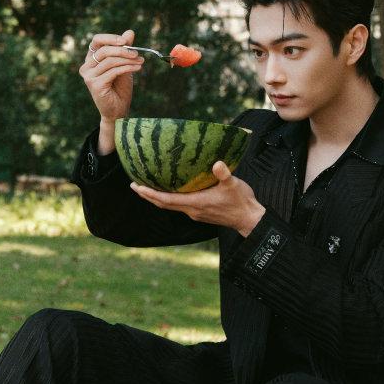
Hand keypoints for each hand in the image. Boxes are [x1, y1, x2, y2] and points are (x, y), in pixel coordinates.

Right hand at [80, 29, 143, 120]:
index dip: (111, 38)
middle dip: (123, 50)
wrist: (118, 110)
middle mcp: (86, 66)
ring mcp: (88, 76)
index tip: (126, 41)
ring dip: (128, 60)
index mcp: (91, 59)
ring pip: (110, 61)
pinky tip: (138, 68)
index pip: (96, 41)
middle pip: (104, 50)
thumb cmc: (119, 87)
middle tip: (137, 53)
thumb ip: (125, 49)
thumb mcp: (124, 64)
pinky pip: (113, 71)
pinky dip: (127, 67)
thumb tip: (130, 32)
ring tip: (140, 62)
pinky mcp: (94, 84)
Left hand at [130, 161, 266, 236]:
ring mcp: (195, 213)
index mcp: (196, 203)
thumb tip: (217, 164)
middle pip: (163, 204)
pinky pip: (178, 206)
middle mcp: (192, 210)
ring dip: (156, 198)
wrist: (248, 219)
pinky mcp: (200, 213)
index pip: (166, 200)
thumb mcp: (233, 185)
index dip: (150, 193)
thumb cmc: (241, 201)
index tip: (136, 186)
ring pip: (170, 206)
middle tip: (134, 185)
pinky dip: (168, 199)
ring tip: (146, 187)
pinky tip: (168, 191)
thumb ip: (224, 174)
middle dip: (147, 195)